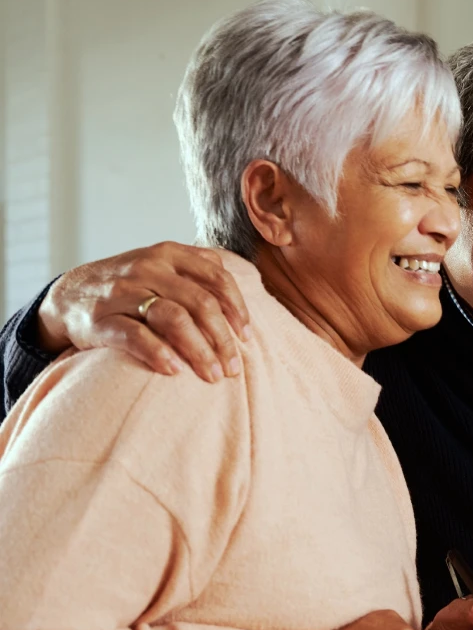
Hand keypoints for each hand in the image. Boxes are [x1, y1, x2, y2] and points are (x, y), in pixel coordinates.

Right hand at [36, 242, 250, 382]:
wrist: (67, 296)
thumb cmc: (129, 287)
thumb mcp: (161, 269)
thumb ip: (196, 275)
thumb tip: (240, 302)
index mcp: (168, 254)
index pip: (217, 277)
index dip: (238, 307)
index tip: (247, 337)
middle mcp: (147, 268)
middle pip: (200, 303)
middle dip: (223, 338)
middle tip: (233, 368)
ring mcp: (122, 292)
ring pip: (173, 319)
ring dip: (199, 351)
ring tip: (212, 375)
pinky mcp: (100, 319)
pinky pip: (136, 336)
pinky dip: (159, 353)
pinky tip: (176, 370)